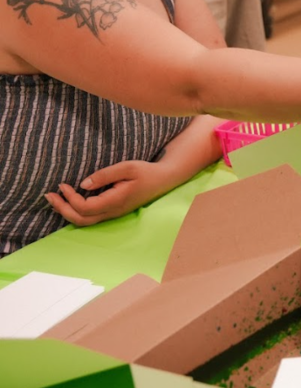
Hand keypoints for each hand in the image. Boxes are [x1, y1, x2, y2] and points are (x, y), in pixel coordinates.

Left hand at [45, 160, 176, 226]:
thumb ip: (105, 175)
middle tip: (48, 195)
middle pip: (81, 219)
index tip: (62, 185)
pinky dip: (75, 211)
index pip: (86, 207)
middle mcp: (113, 211)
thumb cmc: (146, 171)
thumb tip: (83, 184)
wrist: (164, 180)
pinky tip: (69, 202)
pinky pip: (90, 217)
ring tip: (54, 200)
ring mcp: (113, 213)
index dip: (70, 199)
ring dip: (67, 212)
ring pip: (84, 221)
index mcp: (116, 201)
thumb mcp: (128, 167)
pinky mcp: (113, 211)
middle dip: (62, 208)